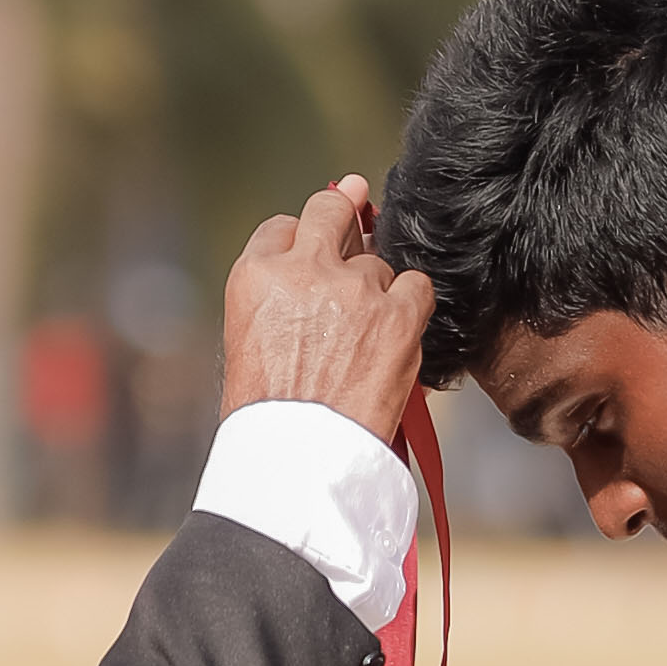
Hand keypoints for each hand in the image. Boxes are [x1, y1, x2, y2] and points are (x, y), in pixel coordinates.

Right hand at [221, 179, 432, 445]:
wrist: (301, 456)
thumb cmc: (270, 416)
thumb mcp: (249, 343)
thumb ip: (277, 300)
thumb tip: (310, 274)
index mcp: (256, 276)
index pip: (283, 228)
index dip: (301, 241)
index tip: (312, 252)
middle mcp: (305, 269)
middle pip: (332, 209)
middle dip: (344, 209)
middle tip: (354, 210)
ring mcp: (355, 288)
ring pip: (377, 262)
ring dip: (376, 290)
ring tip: (365, 339)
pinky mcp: (398, 313)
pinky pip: (417, 285)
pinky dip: (412, 305)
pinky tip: (400, 332)